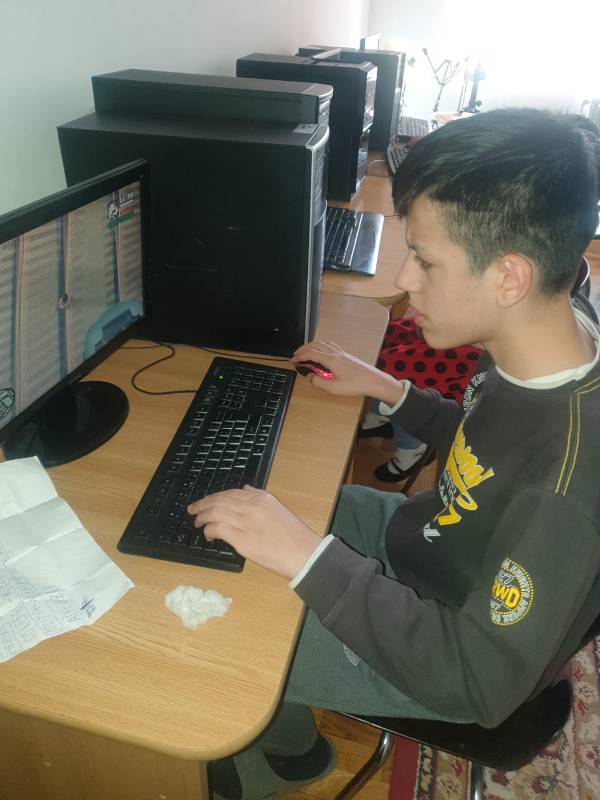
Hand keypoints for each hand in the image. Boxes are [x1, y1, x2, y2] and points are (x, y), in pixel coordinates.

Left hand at [187, 486, 321, 579]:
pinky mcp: (242, 540)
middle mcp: (252, 506)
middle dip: (202, 504)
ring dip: (202, 517)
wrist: (304, 554)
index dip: (214, 497)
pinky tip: (208, 536)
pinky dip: (209, 531)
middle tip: (193, 510)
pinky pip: (218, 529)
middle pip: (219, 500)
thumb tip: (245, 489)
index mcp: (261, 497)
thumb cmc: (294, 535)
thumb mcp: (277, 508)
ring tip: (198, 523)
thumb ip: (259, 497)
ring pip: (215, 513)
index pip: (231, 493)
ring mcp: (246, 522)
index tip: (205, 502)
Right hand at [291, 340, 404, 405]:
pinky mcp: (346, 355)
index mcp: (330, 360)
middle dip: (303, 349)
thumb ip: (318, 382)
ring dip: (311, 346)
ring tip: (305, 352)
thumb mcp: (333, 388)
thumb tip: (309, 376)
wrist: (374, 381)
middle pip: (315, 345)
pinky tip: (322, 351)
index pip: (310, 354)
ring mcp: (341, 352)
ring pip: (322, 343)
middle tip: (295, 355)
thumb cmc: (356, 385)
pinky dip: (321, 345)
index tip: (292, 360)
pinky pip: (330, 345)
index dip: (299, 356)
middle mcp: (335, 353)